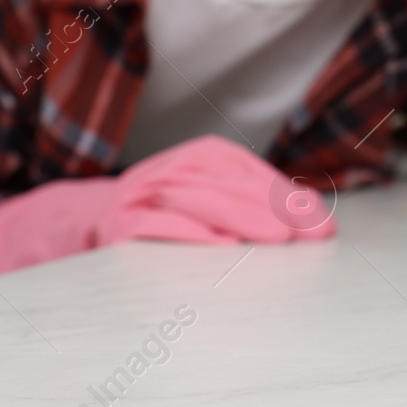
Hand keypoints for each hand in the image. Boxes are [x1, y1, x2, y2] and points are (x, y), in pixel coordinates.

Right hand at [0, 134, 334, 279]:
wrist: (82, 226)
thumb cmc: (166, 218)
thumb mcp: (212, 202)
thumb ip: (260, 210)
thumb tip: (321, 227)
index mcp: (201, 157)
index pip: (252, 174)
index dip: (289, 198)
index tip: (323, 229)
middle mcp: (171, 168)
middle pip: (230, 185)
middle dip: (275, 209)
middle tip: (308, 234)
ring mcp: (141, 194)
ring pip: (198, 200)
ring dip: (242, 219)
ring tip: (278, 239)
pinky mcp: (118, 226)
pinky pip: (157, 228)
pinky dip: (190, 236)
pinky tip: (221, 250)